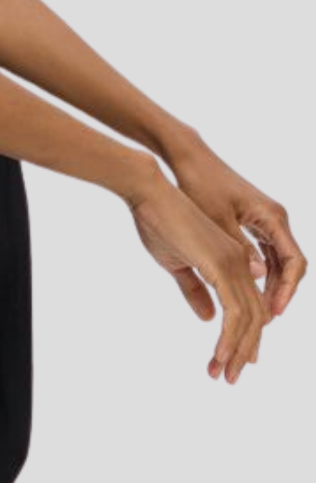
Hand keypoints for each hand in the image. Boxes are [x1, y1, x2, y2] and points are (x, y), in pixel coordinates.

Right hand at [127, 165, 271, 383]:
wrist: (148, 193)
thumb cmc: (157, 221)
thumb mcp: (176, 263)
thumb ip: (194, 290)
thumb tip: (208, 318)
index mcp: (232, 260)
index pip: (249, 306)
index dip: (244, 336)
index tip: (234, 361)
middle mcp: (241, 262)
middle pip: (256, 317)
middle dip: (243, 351)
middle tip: (229, 377)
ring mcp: (235, 263)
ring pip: (249, 320)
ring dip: (236, 351)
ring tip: (222, 375)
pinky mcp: (223, 266)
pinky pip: (235, 312)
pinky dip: (230, 338)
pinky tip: (218, 357)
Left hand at [166, 131, 305, 322]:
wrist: (188, 158)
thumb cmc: (200, 184)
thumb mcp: (217, 220)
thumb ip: (238, 249)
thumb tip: (258, 278)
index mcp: (272, 217)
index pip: (295, 262)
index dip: (287, 291)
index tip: (274, 314)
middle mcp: (274, 219)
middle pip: (289, 266)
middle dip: (279, 295)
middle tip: (264, 324)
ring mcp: (264, 220)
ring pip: (277, 262)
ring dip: (269, 288)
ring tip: (256, 316)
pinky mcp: (251, 221)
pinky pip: (264, 253)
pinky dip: (259, 274)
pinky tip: (246, 293)